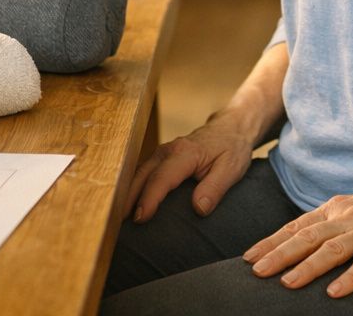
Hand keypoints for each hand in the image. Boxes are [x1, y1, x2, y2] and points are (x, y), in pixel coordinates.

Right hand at [123, 115, 256, 221]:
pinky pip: (143, 172)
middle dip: (130, 200)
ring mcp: (162, 152)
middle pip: (142, 175)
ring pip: (139, 173)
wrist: (231, 127)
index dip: (150, 199)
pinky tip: (131, 205)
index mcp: (185, 153)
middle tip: (121, 225)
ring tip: (121, 220)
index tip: (141, 218)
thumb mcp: (231, 169)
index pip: (162, 178)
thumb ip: (215, 188)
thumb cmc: (232, 148)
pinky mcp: (161, 157)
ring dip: (129, 194)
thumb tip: (199, 209)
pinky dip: (135, 188)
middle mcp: (168, 150)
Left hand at [241, 180, 352, 298]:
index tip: (249, 257)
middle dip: (279, 254)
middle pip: (307, 237)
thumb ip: (332, 223)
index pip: (298, 226)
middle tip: (255, 271)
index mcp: (338, 208)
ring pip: (332, 250)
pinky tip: (334, 293)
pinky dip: (350, 278)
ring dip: (307, 267)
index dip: (272, 241)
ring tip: (286, 283)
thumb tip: (301, 240)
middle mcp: (349, 217)